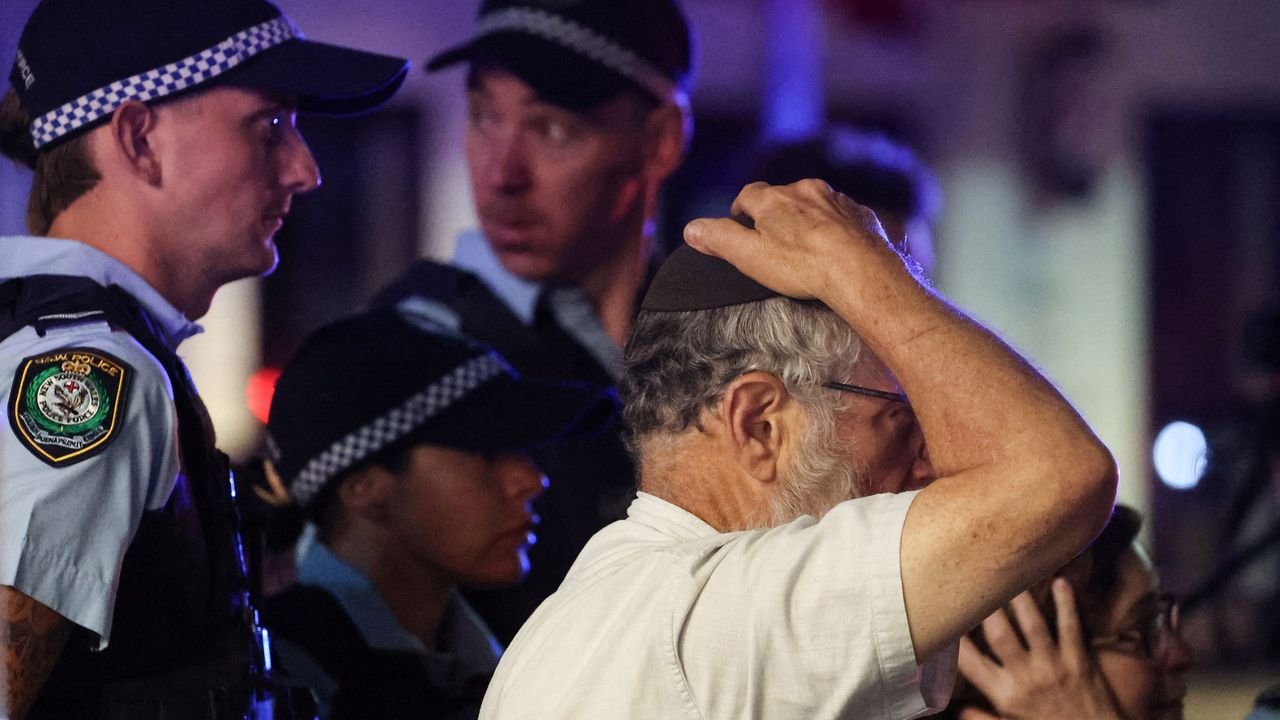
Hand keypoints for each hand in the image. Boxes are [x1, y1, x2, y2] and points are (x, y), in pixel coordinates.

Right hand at [682, 180, 901, 302]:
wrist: (861, 270)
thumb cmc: (802, 265)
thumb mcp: (749, 256)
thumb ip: (719, 239)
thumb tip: (691, 229)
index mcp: (773, 199)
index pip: (748, 194)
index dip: (741, 209)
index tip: (740, 222)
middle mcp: (805, 190)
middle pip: (783, 196)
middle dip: (777, 213)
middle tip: (774, 240)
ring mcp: (836, 200)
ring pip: (815, 203)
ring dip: (808, 218)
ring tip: (806, 245)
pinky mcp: (860, 214)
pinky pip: (842, 215)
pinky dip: (836, 226)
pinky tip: (836, 247)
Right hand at [957, 578, 1123, 719]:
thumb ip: (981, 718)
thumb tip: (956, 708)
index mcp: (1005, 695)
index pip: (970, 662)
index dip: (954, 639)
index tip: (943, 617)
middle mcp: (1026, 677)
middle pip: (1000, 634)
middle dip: (986, 607)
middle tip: (975, 580)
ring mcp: (1054, 666)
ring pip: (1033, 624)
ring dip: (1020, 598)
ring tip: (1009, 573)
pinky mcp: (1080, 661)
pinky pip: (1071, 627)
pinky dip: (1066, 603)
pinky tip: (1060, 581)